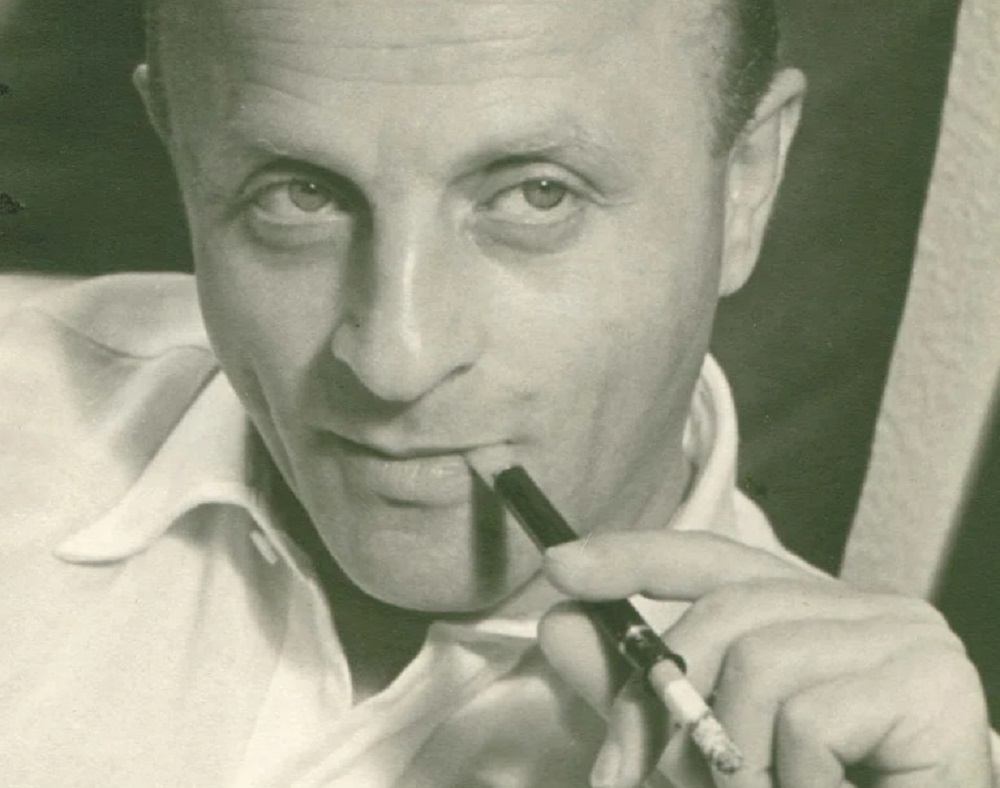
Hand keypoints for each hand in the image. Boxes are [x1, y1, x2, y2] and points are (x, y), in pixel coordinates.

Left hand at [537, 530, 992, 787]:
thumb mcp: (708, 748)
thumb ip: (641, 693)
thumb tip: (560, 626)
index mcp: (814, 614)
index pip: (715, 560)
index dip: (635, 557)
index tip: (561, 566)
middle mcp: (867, 610)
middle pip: (725, 612)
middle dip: (661, 699)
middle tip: (631, 774)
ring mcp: (905, 640)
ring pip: (759, 662)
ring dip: (729, 759)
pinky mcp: (932, 685)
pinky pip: (807, 718)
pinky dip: (785, 781)